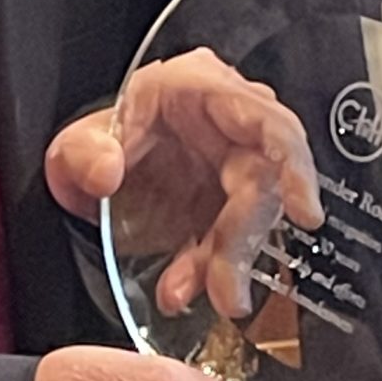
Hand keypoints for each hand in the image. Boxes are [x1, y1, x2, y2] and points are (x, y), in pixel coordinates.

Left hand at [45, 48, 323, 320]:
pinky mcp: (230, 210)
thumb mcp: (77, 143)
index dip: (294, 166)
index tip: (304, 211)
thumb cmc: (103, 144)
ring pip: (249, 221)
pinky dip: (207, 271)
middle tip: (226, 291)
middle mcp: (231, 126)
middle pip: (262, 183)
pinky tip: (182, 288)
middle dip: (242, 242)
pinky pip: (230, 244)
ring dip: (223, 264)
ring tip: (182, 292)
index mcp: (201, 88)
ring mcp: (234, 169)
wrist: (97, 173)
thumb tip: (105, 172)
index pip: (268, 121)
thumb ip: (84, 152)